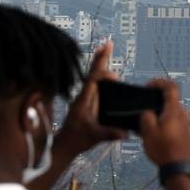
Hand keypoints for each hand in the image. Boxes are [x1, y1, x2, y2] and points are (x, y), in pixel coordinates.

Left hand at [57, 41, 126, 158]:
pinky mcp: (87, 101)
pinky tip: (105, 69)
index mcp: (84, 100)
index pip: (93, 81)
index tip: (116, 77)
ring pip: (92, 75)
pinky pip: (94, 82)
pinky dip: (99, 72)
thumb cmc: (76, 140)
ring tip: (105, 48)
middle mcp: (84, 95)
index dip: (104, 75)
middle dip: (101, 58)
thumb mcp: (94, 137)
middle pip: (93, 72)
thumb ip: (108, 134)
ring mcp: (85, 97)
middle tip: (108, 43)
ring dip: (99, 61)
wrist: (64, 146)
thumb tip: (125, 133)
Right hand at [139, 79, 189, 166]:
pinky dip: (162, 121)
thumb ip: (146, 116)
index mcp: (174, 109)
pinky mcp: (183, 131)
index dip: (158, 82)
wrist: (177, 167)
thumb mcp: (148, 131)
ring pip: (169, 110)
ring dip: (157, 112)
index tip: (147, 87)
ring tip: (145, 123)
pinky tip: (152, 132)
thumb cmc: (163, 148)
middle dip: (155, 100)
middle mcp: (181, 113)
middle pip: (169, 99)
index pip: (171, 86)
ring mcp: (184, 122)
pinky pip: (171, 120)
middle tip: (143, 107)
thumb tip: (147, 112)